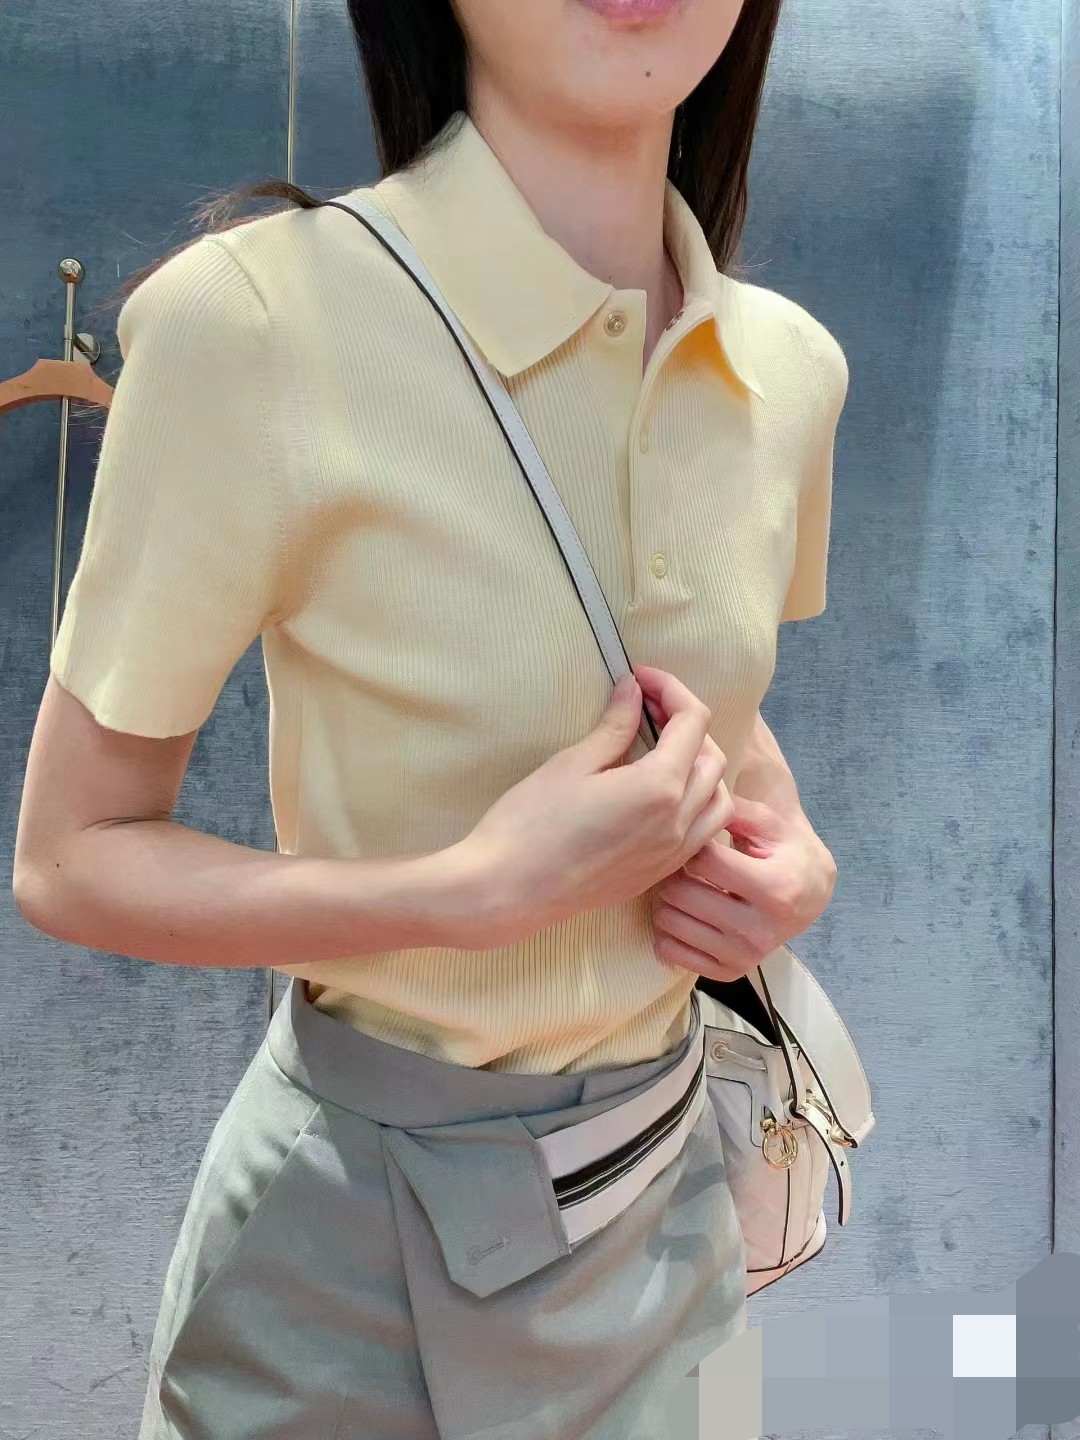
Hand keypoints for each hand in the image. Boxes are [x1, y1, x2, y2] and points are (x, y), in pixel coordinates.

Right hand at [456, 668, 734, 948]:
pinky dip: (697, 804)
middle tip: (647, 707)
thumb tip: (633, 691)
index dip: (671, 689)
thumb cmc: (530, 825)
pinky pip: (702, 833)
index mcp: (658, 788)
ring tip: (663, 750)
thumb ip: (614, 726)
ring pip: (718, 800)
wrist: (507, 892)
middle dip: (687, 724)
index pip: (692, 722)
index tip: (641, 678)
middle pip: (713, 758)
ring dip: (701, 766)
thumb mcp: (572, 764)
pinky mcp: (658, 874)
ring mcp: (671, 854)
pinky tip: (662, 794)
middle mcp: (677, 823)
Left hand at [650, 794, 837, 981]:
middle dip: (673, 871)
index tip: (698, 839)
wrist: (813, 893)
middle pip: (681, 893)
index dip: (692, 843)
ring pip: (670, 922)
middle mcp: (761, 930)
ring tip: (683, 884)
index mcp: (777, 889)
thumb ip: (732, 809)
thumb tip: (694, 799)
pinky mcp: (730, 972)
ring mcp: (745, 956)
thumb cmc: (786, 851)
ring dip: (666, 899)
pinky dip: (667, 931)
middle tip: (681, 862)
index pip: (704, 861)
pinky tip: (685, 913)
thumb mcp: (769, 823)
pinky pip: (670, 952)